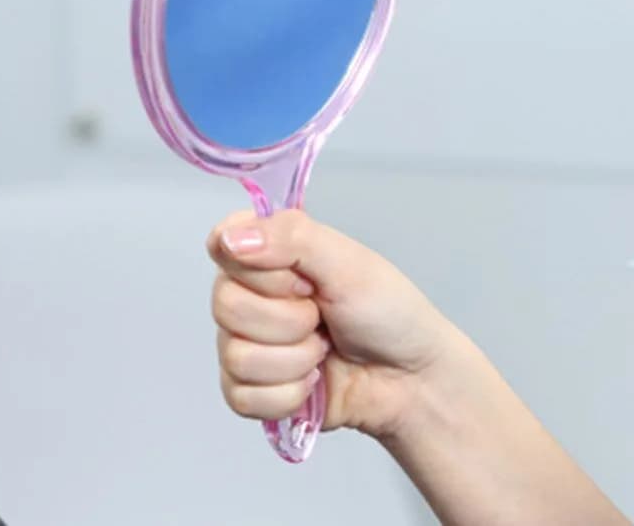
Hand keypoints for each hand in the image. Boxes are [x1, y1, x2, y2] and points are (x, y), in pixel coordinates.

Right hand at [209, 209, 462, 443]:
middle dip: (289, 320)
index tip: (303, 279)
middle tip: (323, 318)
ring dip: (294, 360)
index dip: (262, 270)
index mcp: (265, 254)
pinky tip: (313, 383)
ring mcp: (244, 345)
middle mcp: (247, 296)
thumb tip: (230, 238)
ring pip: (235, 356)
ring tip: (324, 350)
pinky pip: (241, 397)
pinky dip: (288, 395)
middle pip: (226, 306)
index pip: (222, 247)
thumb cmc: (387, 312)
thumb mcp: (347, 262)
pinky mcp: (249, 392)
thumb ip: (290, 237)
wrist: (411, 379)